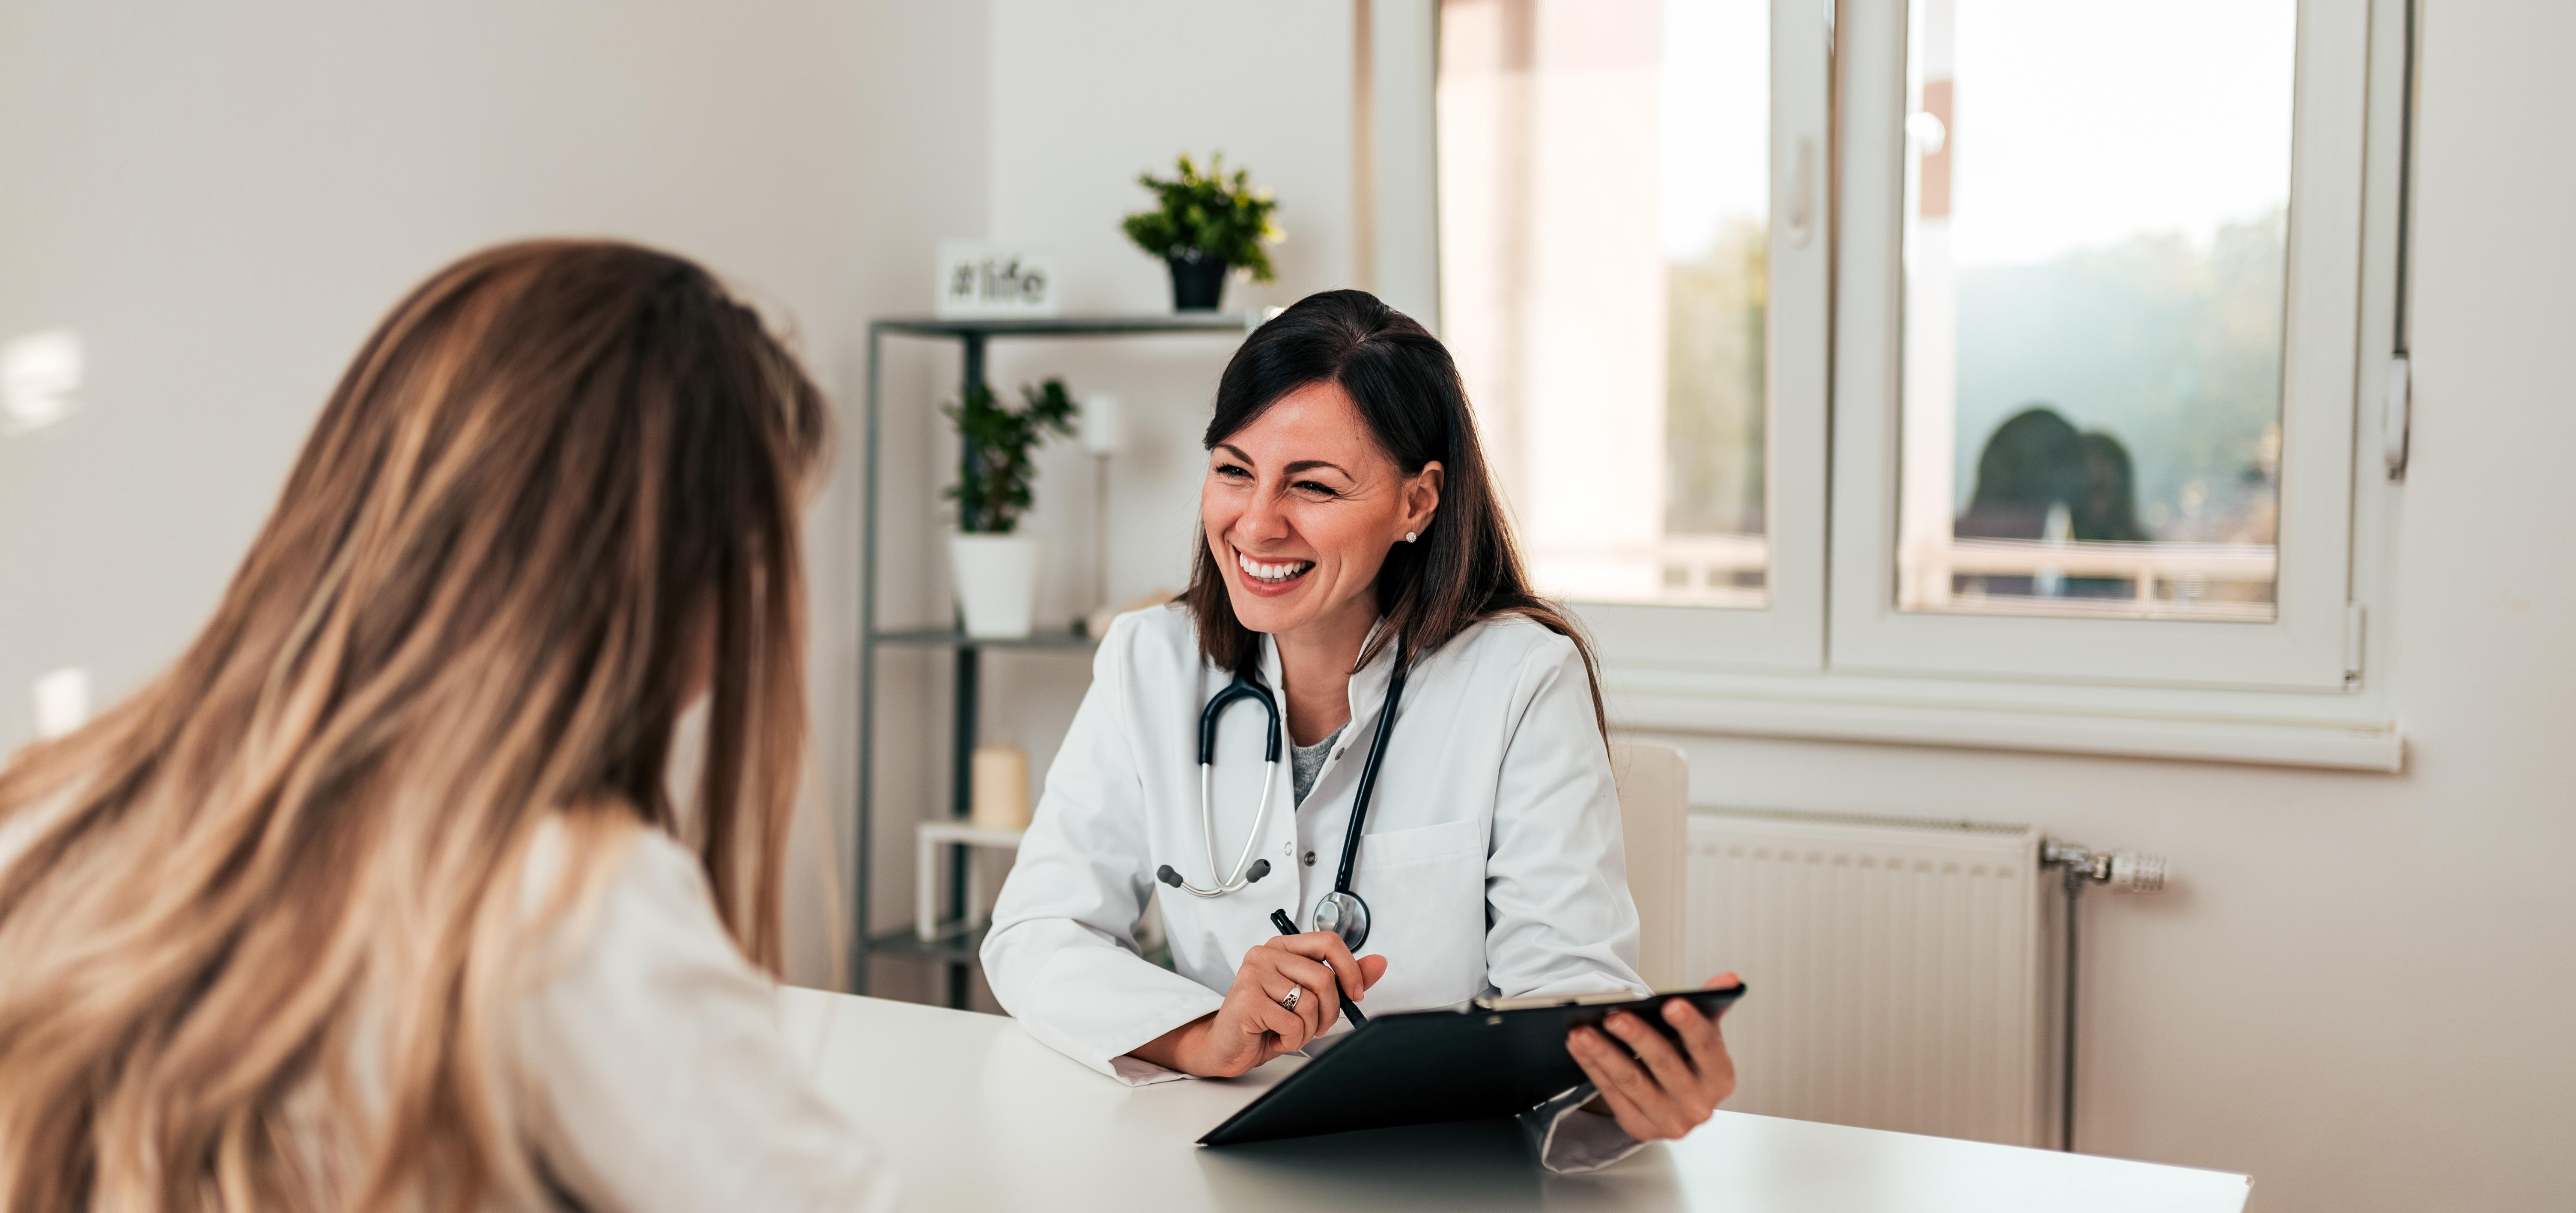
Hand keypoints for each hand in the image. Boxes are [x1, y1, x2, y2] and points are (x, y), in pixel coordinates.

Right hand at [1130, 931, 1389, 1077]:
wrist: (1226, 1047)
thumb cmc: (1265, 1021)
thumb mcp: (1309, 998)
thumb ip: (1342, 979)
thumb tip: (1378, 963)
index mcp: (1282, 947)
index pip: (1328, 942)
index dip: (1350, 969)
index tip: (1356, 993)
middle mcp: (1265, 954)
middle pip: (1324, 978)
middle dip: (1330, 1012)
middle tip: (1317, 1026)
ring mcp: (1253, 975)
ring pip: (1310, 1003)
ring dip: (1307, 1029)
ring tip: (1288, 1031)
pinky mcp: (1247, 1000)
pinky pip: (1293, 1024)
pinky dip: (1291, 1040)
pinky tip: (1274, 1038)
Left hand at [1564, 972, 1740, 1141]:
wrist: (1676, 1104)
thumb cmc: (1688, 1062)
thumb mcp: (1703, 1035)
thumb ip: (1711, 1004)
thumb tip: (1727, 979)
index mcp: (1720, 1078)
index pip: (1707, 1048)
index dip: (1690, 1025)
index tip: (1671, 1004)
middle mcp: (1698, 1104)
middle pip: (1665, 1065)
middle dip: (1638, 1038)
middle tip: (1614, 1015)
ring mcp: (1668, 1120)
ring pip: (1631, 1082)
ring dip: (1603, 1053)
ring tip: (1581, 1030)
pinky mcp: (1640, 1127)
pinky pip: (1611, 1094)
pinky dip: (1592, 1067)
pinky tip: (1577, 1045)